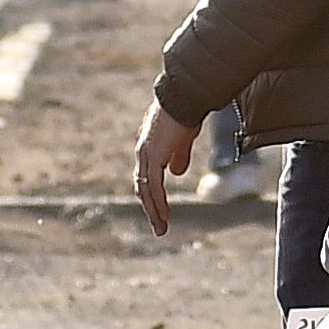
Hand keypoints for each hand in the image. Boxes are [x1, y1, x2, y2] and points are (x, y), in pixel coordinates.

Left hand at [130, 105, 199, 235]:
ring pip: (146, 191)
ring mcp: (146, 155)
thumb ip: (178, 155)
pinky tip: (163, 216)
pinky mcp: (153, 158)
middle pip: (143, 186)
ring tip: (161, 229)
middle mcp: (143, 152)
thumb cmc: (186, 113)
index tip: (160, 210)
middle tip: (159, 227)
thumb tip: (177, 173)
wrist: (184, 98)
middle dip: (151, 208)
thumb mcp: (183, 138)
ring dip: (154, 211)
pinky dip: (157, 203)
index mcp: (149, 148)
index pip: (147, 177)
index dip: (152, 194)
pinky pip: (154, 187)